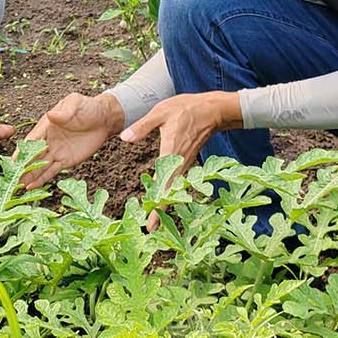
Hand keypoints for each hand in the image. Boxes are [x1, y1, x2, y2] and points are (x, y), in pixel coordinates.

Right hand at [19, 93, 124, 188]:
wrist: (104, 119)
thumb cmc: (88, 107)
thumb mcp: (75, 104)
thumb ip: (64, 112)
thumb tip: (51, 115)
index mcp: (46, 125)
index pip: (31, 140)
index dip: (22, 151)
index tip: (12, 161)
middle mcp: (48, 140)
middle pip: (32, 156)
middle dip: (22, 167)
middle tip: (10, 178)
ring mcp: (56, 152)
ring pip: (39, 166)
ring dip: (28, 175)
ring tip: (17, 186)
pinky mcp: (65, 161)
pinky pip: (51, 171)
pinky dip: (41, 179)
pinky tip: (31, 187)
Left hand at [120, 92, 233, 230]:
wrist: (212, 110)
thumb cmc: (186, 109)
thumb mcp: (161, 112)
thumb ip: (142, 127)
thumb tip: (124, 138)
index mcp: (171, 152)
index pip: (163, 184)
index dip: (157, 205)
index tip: (151, 223)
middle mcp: (179, 162)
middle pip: (170, 192)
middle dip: (160, 211)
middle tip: (150, 229)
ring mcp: (185, 163)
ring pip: (174, 188)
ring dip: (165, 202)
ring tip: (154, 218)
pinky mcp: (186, 161)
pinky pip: (177, 180)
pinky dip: (169, 191)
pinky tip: (161, 196)